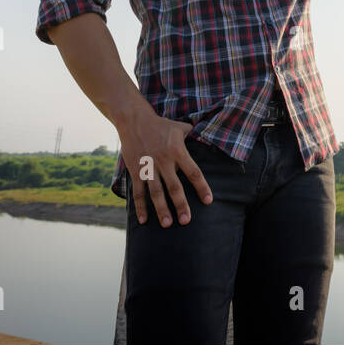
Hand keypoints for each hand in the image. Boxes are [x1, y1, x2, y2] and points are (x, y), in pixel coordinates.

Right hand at [117, 104, 213, 227]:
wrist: (134, 120)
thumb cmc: (161, 124)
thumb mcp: (180, 127)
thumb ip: (193, 135)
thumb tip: (208, 139)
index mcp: (177, 151)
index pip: (193, 172)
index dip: (201, 187)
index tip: (208, 201)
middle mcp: (164, 161)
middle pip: (174, 187)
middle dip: (181, 205)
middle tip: (186, 221)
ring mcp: (148, 167)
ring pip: (156, 192)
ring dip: (161, 209)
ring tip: (167, 224)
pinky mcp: (135, 170)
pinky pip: (138, 192)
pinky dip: (140, 206)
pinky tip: (144, 220)